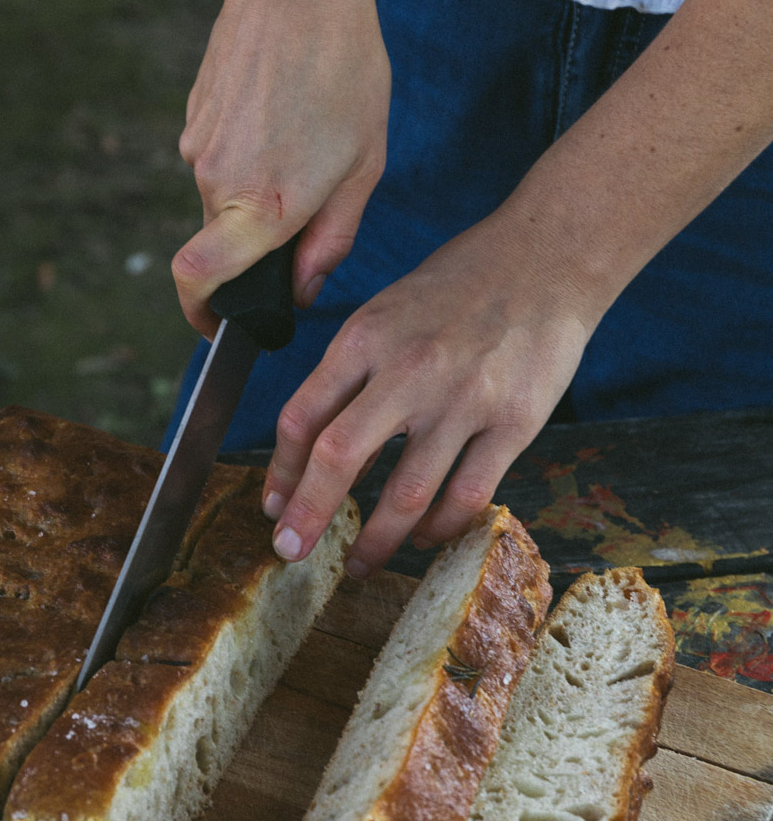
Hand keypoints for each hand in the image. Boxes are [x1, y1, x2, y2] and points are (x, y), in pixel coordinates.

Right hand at [173, 0, 390, 338]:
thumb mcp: (363, 168)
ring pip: (220, 200)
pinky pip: (217, 160)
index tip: (219, 326)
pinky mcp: (192, 117)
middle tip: (310, 202)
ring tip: (304, 142)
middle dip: (257, 244)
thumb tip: (301, 289)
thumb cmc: (344, 72)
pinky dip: (246, 158)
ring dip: (256, 194)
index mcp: (260, 205)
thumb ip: (330, 241)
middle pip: (221, 244)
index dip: (202, 314)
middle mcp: (215, 181)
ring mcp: (197, 146)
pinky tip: (282, 117)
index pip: (199, 279)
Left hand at [261, 210, 593, 575]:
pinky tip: (425, 536)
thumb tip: (318, 444)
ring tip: (359, 563)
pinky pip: (468, 494)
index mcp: (366, 338)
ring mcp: (463, 399)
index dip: (280, 471)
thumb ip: (352, 372)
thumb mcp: (386, 311)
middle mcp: (408, 369)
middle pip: (340, 458)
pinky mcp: (514, 422)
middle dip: (308, 516)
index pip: (303, 417)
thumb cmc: (459, 285)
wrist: (547, 257)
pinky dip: (440, 526)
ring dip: (376, 540)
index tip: (274, 505)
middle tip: (290, 551)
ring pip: (406, 492)